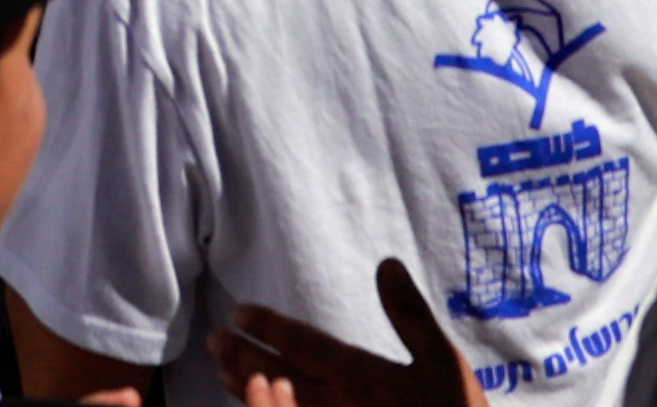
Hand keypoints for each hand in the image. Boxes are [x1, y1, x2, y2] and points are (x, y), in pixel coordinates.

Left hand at [214, 260, 478, 406]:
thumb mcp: (442, 362)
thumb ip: (410, 314)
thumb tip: (386, 263)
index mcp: (361, 376)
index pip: (303, 344)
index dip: (268, 327)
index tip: (240, 312)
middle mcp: (339, 404)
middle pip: (281, 376)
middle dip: (245, 356)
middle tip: (214, 341)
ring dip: (249, 390)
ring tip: (221, 375)